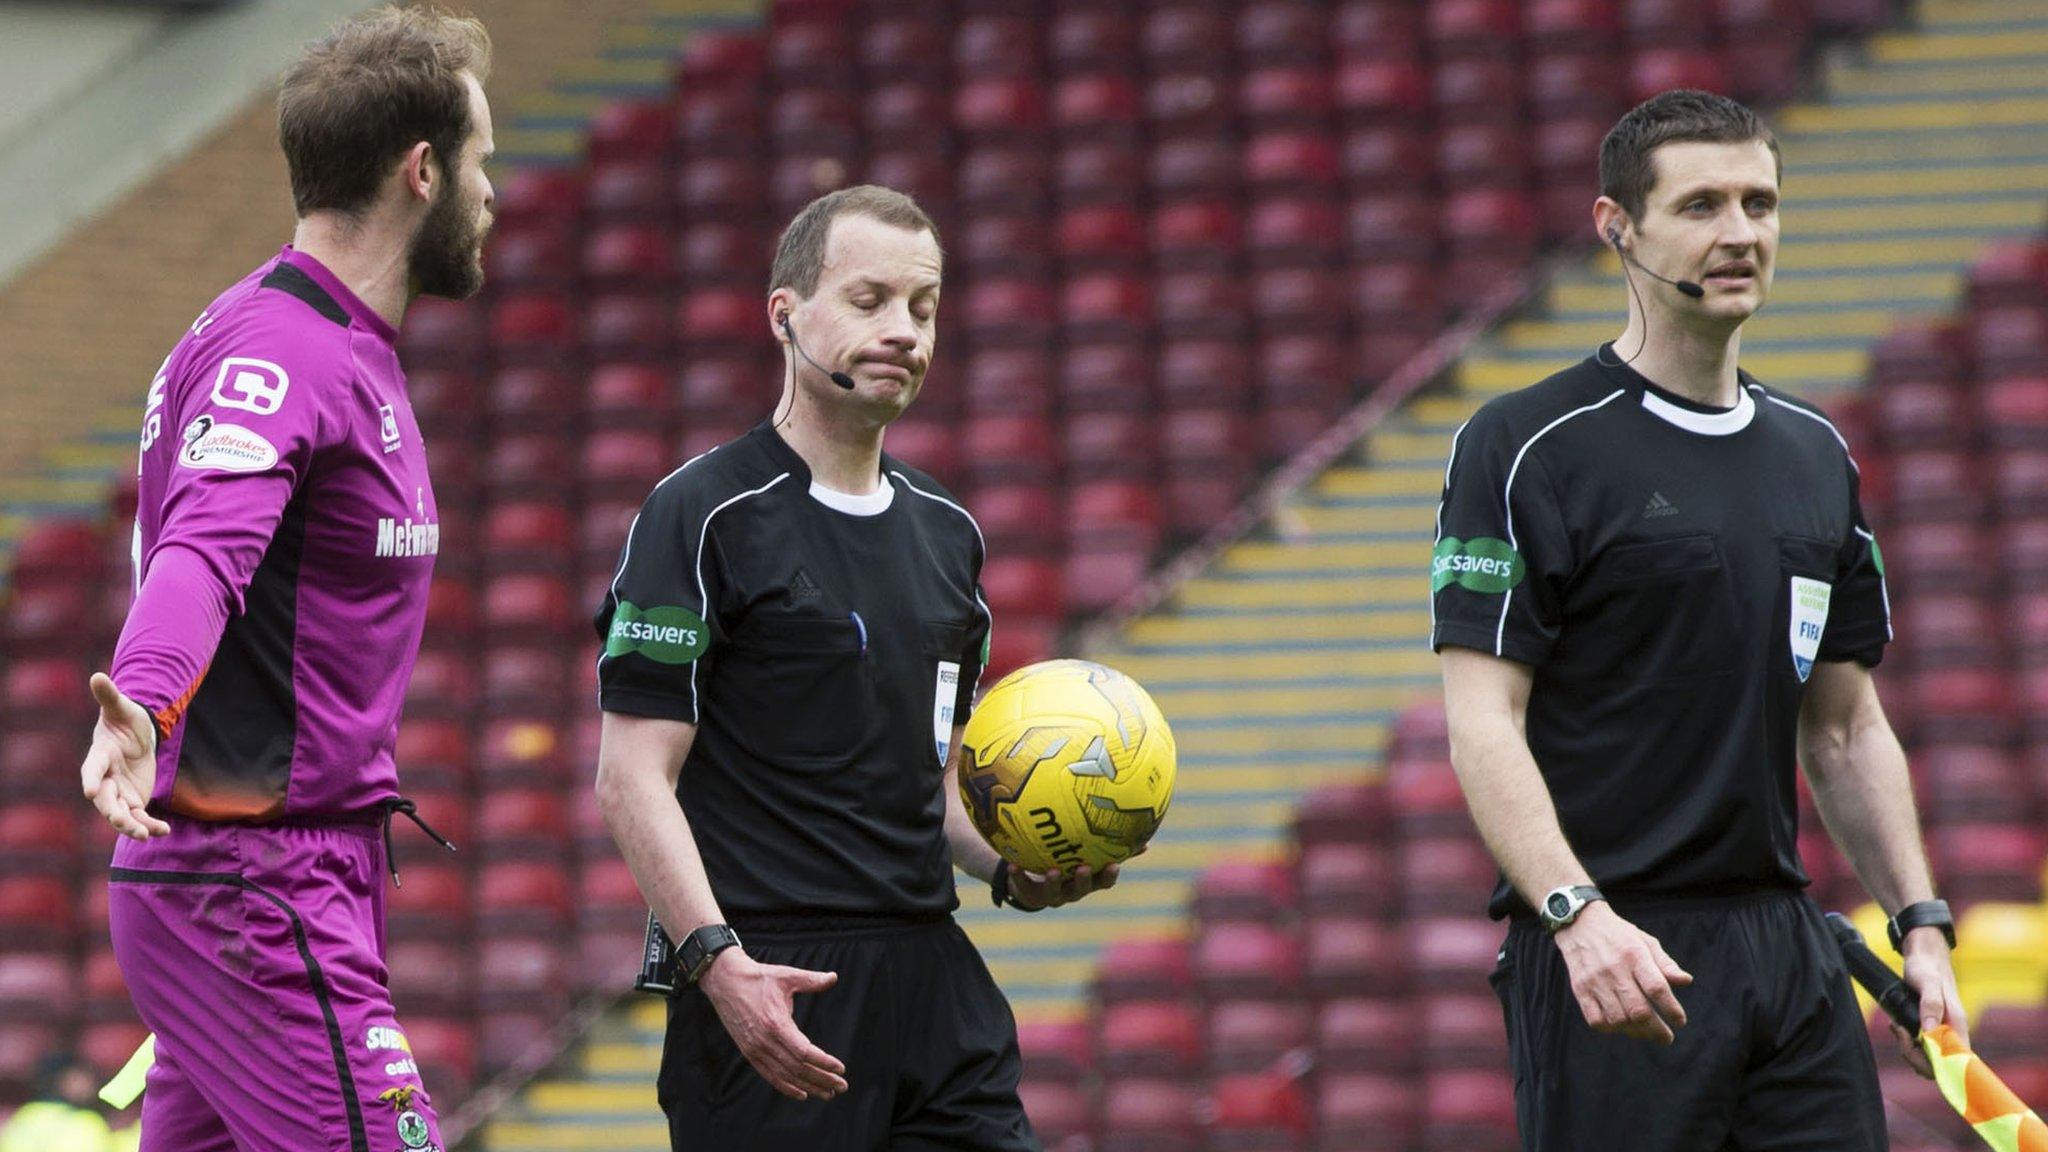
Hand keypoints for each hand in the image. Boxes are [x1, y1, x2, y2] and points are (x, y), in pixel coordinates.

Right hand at [80, 673, 168, 840]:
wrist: (136, 734)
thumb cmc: (124, 720)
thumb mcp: (121, 707)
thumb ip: (110, 696)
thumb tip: (97, 675)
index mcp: (99, 756)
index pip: (91, 769)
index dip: (89, 779)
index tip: (89, 790)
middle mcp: (104, 779)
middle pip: (104, 799)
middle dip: (112, 811)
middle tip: (122, 821)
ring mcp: (119, 792)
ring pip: (120, 814)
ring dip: (131, 825)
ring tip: (146, 834)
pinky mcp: (134, 799)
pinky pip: (139, 816)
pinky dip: (149, 825)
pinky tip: (163, 831)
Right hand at [696, 949, 847, 1101]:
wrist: (725, 982)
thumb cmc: (758, 978)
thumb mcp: (786, 976)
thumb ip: (811, 980)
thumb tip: (833, 977)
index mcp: (776, 1023)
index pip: (804, 1052)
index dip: (823, 1063)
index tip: (840, 1069)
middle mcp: (764, 1041)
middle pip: (797, 1068)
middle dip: (822, 1079)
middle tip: (842, 1087)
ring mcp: (755, 1049)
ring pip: (785, 1076)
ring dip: (808, 1087)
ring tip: (828, 1094)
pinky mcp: (748, 1052)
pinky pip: (769, 1076)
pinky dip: (786, 1087)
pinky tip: (802, 1094)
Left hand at [1006, 851, 1134, 910]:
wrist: (1034, 880)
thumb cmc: (1066, 861)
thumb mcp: (1087, 853)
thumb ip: (1110, 846)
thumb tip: (1140, 836)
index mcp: (1088, 880)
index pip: (1103, 881)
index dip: (1108, 875)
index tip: (1113, 864)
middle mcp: (1072, 890)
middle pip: (1081, 890)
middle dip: (1082, 880)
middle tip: (1082, 867)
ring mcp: (1052, 895)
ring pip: (1054, 892)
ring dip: (1053, 882)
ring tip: (1051, 870)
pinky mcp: (1030, 895)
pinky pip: (1023, 887)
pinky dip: (1018, 877)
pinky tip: (1013, 864)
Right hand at [1553, 902, 1693, 1043]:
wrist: (1580, 924)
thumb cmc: (1619, 935)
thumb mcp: (1646, 941)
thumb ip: (1666, 964)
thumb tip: (1686, 981)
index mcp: (1635, 955)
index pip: (1657, 988)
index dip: (1671, 1009)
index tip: (1680, 1021)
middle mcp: (1615, 969)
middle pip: (1638, 1010)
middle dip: (1656, 1029)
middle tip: (1666, 1037)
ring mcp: (1595, 981)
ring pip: (1618, 1019)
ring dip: (1635, 1031)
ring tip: (1645, 1032)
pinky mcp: (1580, 989)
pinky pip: (1595, 1020)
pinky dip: (1610, 1029)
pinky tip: (1620, 1025)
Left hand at [1893, 928, 1966, 1078]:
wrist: (1924, 954)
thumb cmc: (1927, 966)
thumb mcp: (1927, 982)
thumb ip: (1931, 1004)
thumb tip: (1930, 1031)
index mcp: (1957, 1026)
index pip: (1955, 1064)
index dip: (1933, 1065)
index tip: (1912, 1044)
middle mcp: (1953, 1032)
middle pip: (1938, 1065)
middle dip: (1914, 1055)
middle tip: (1899, 1032)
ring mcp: (1942, 1031)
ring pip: (1928, 1057)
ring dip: (1909, 1048)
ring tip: (1896, 1027)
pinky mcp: (1932, 1028)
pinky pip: (1922, 1046)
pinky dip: (1908, 1041)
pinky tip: (1897, 1026)